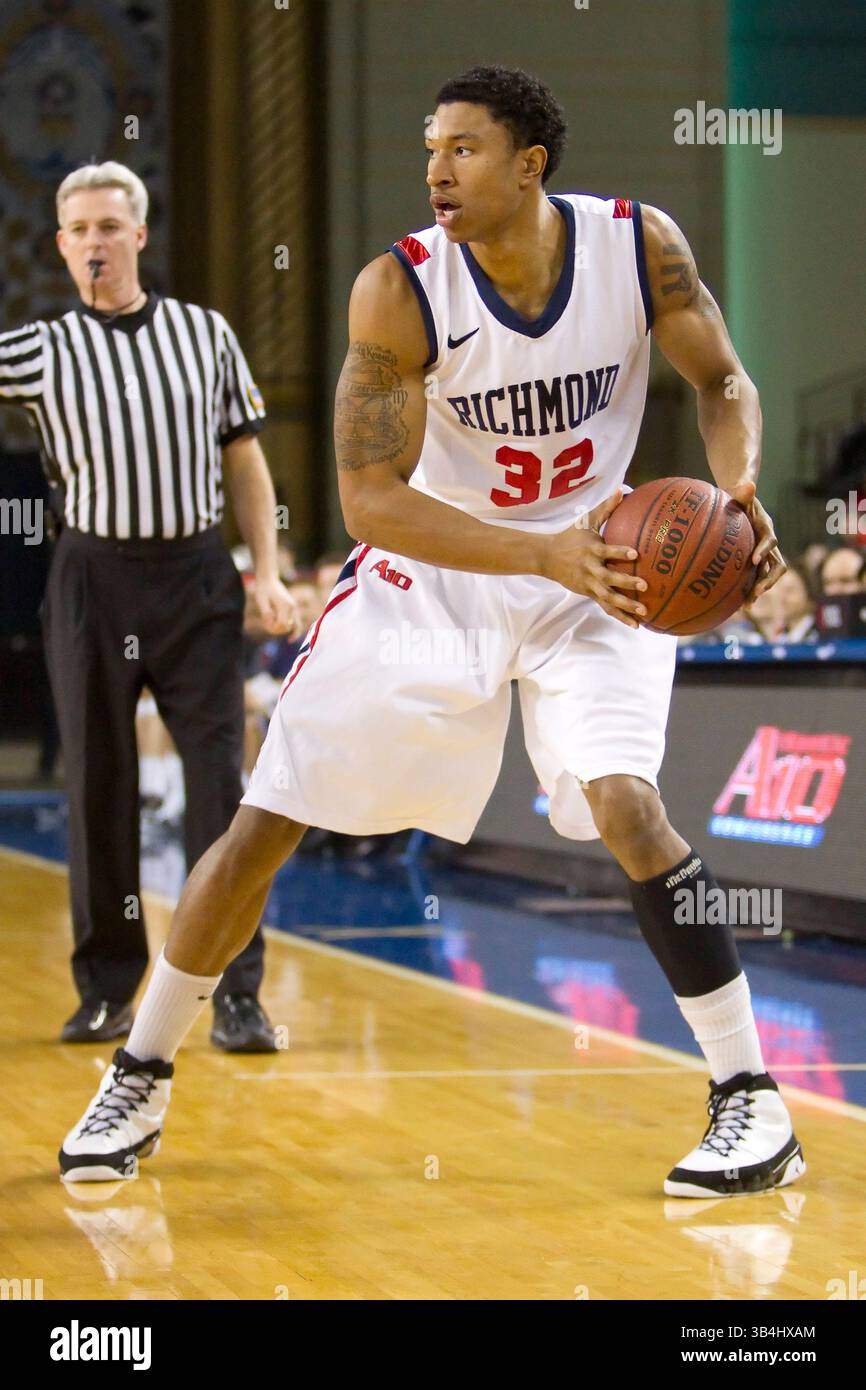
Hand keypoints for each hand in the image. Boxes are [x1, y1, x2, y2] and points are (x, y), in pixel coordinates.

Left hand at [252, 573, 300, 636]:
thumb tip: (271, 625)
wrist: (269, 579)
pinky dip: (290, 627)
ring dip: (285, 629)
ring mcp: (294, 607)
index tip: (264, 622)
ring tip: (276, 629)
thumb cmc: (263, 589)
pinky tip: (282, 629)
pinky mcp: (293, 608)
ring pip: (296, 626)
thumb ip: (265, 614)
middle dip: (278, 630)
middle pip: (289, 627)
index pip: (282, 625)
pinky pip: (296, 622)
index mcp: (285, 605)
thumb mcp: (261, 601)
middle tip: (266, 624)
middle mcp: (292, 607)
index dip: (273, 628)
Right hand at [538, 488, 647, 627]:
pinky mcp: (589, 594)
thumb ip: (606, 509)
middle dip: (625, 582)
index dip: (619, 552)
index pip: (607, 551)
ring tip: (643, 612)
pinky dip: (620, 616)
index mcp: (591, 550)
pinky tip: (636, 625)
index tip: (635, 553)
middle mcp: (590, 569)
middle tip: (644, 585)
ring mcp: (589, 584)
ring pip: (608, 597)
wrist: (546, 558)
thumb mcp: (585, 521)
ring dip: (626, 605)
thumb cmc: (570, 537)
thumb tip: (622, 490)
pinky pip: (606, 607)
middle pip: (608, 578)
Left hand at [728, 480, 786, 604]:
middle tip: (757, 592)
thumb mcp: (738, 492)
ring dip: (759, 591)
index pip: (770, 540)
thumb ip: (743, 490)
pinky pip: (754, 579)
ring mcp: (763, 554)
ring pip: (767, 576)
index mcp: (766, 527)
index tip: (755, 560)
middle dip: (769, 580)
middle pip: (777, 565)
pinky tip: (732, 606)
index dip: (764, 550)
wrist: (740, 502)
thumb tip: (748, 485)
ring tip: (746, 607)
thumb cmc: (737, 496)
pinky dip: (747, 592)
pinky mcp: (755, 563)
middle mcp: (768, 543)